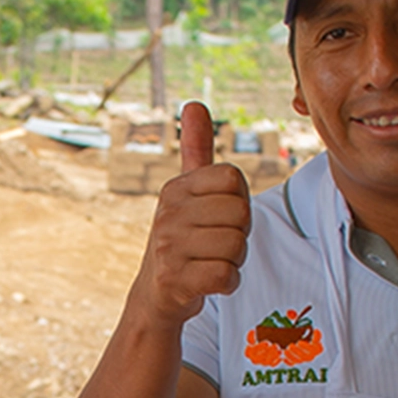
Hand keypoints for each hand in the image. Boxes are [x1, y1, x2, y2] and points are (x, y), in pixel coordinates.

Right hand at [129, 101, 251, 326]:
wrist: (157, 295)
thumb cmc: (184, 238)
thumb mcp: (186, 192)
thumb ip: (195, 149)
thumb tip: (194, 102)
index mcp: (175, 187)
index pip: (233, 178)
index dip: (238, 200)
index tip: (220, 215)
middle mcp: (168, 212)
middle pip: (241, 212)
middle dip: (239, 234)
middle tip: (216, 244)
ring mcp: (169, 246)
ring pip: (236, 245)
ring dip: (234, 260)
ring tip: (210, 261)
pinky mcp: (175, 279)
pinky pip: (228, 275)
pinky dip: (228, 283)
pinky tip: (209, 281)